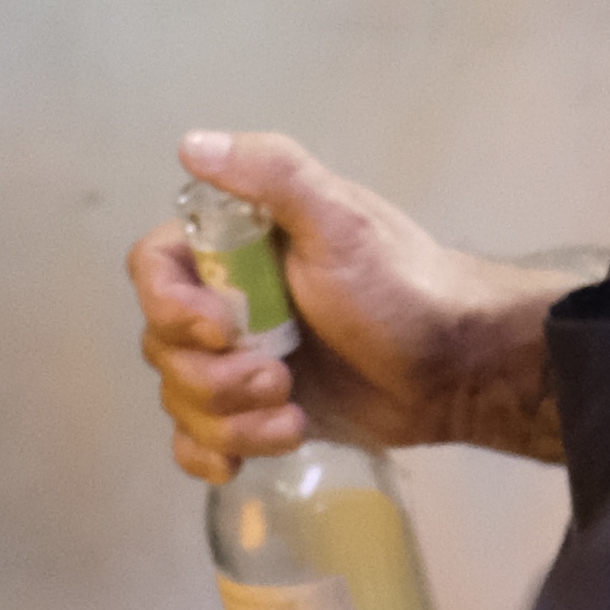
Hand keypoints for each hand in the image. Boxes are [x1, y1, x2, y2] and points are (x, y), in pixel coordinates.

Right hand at [129, 128, 571, 480]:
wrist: (456, 367)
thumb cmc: (400, 287)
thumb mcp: (340, 221)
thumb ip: (272, 173)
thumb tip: (191, 146)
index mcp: (234, 247)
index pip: (153, 270)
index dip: (172, 307)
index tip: (223, 331)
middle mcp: (225, 300)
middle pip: (162, 345)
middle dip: (214, 377)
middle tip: (281, 379)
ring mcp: (238, 361)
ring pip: (181, 398)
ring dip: (229, 419)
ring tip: (292, 416)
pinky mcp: (256, 412)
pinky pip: (197, 437)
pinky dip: (208, 452)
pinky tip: (239, 463)